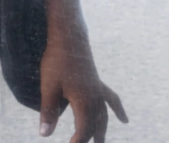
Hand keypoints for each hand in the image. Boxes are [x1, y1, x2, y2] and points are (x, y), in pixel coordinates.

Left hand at [39, 23, 126, 141]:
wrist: (69, 37)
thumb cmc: (57, 61)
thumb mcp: (49, 88)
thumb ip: (48, 112)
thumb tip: (45, 135)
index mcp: (84, 102)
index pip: (83, 131)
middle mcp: (95, 98)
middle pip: (94, 126)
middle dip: (89, 139)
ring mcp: (98, 90)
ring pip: (103, 116)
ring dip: (102, 131)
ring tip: (101, 142)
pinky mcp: (97, 82)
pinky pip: (111, 99)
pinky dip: (118, 110)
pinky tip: (124, 119)